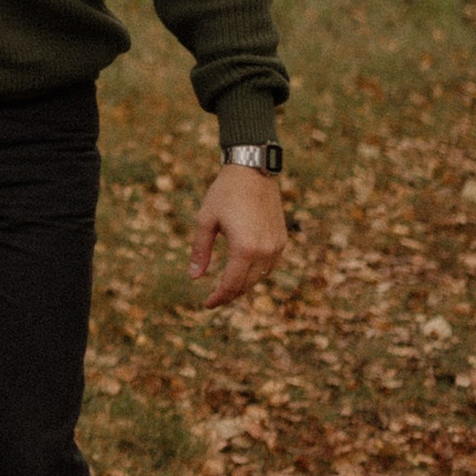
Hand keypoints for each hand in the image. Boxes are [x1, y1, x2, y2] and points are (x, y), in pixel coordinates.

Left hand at [187, 162, 287, 306]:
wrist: (253, 170)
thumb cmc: (225, 193)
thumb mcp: (205, 220)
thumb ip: (199, 251)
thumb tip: (194, 278)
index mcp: (244, 248)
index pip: (231, 285)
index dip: (218, 298)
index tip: (207, 305)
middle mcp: (264, 251)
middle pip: (246, 285)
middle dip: (229, 294)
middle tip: (214, 298)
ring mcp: (276, 246)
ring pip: (260, 278)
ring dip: (243, 285)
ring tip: (226, 287)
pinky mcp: (282, 240)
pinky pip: (269, 266)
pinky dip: (256, 273)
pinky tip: (243, 272)